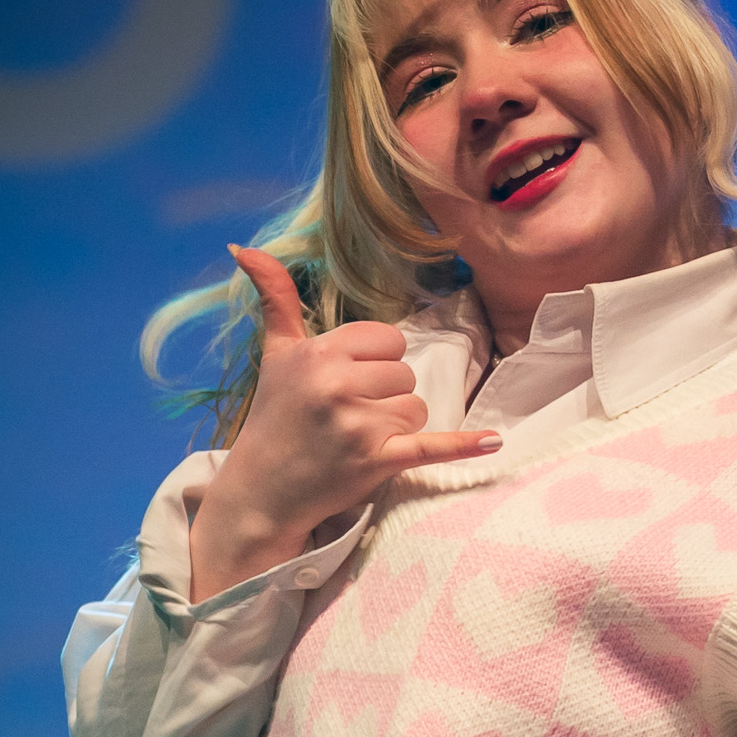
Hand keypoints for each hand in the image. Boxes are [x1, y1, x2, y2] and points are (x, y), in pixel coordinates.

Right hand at [188, 246, 500, 601]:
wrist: (262, 490)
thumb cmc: (274, 418)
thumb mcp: (275, 354)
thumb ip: (275, 298)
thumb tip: (244, 245)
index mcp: (318, 353)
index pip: (386, 340)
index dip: (374, 362)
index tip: (347, 384)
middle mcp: (337, 385)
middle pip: (404, 374)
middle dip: (385, 395)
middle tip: (348, 417)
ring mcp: (358, 425)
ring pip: (416, 407)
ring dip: (398, 425)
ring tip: (358, 439)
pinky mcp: (377, 460)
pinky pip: (432, 446)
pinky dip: (463, 446)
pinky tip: (493, 441)